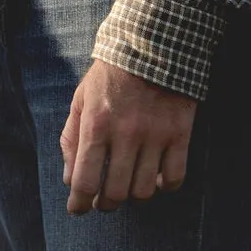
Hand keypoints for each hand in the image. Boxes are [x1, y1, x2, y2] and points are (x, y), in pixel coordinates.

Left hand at [60, 59, 196, 215]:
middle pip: (116, 193)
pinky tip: (157, 178)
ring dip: (134, 196)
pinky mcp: (180, 133)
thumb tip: (70, 179)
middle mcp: (125, 133)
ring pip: (145, 191)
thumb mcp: (82, 98)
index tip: (79, 209)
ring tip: (129, 187)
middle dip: (106, 203)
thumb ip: (71, 138)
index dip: (80, 203)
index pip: (85, 180)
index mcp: (96, 124)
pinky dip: (165, 186)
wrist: (152, 42)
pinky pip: (175, 178)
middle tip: (104, 199)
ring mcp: (155, 135)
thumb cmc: (111, 74)